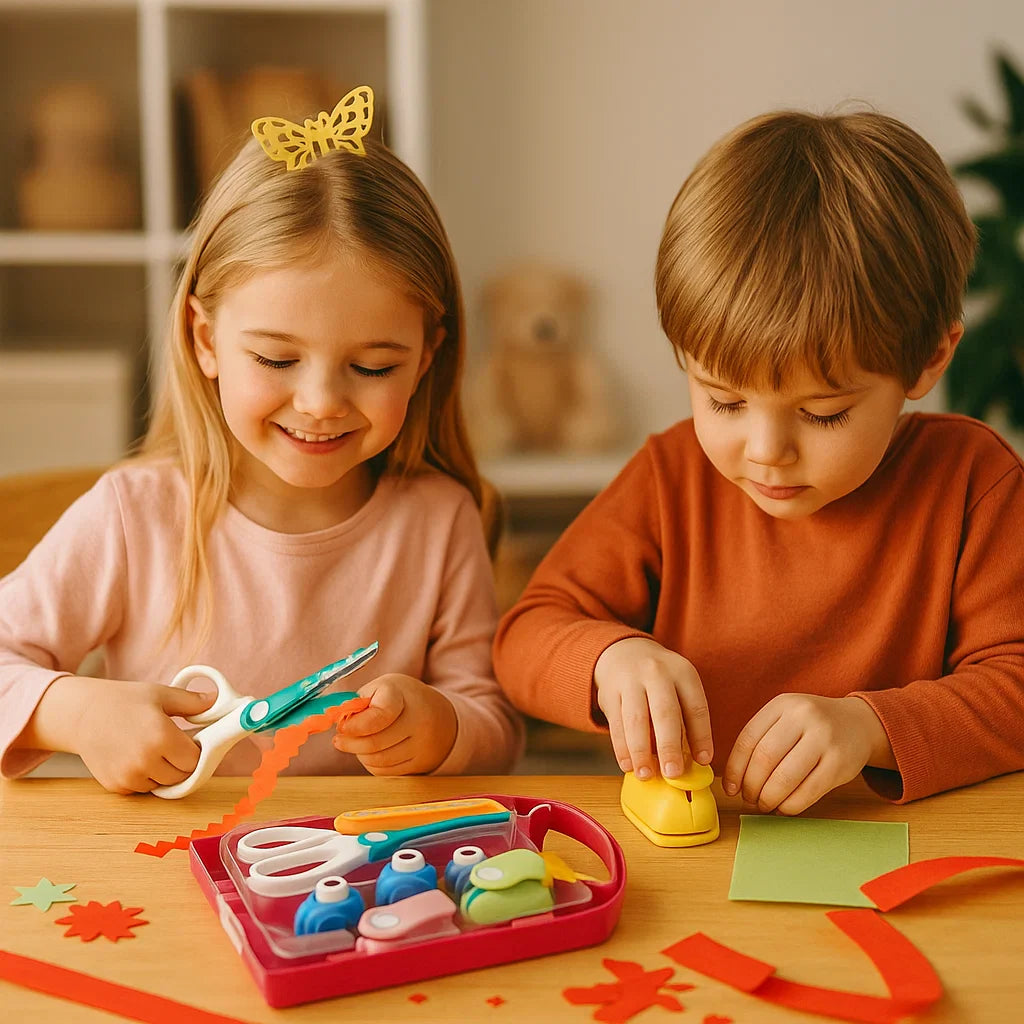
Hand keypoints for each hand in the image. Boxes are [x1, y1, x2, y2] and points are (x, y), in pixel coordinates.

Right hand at [24, 675, 214, 793]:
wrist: (82, 715)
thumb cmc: (123, 700)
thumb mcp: (160, 694)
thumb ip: (192, 702)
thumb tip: (217, 701)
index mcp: (161, 737)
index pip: (195, 760)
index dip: (197, 752)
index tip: (192, 742)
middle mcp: (145, 761)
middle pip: (181, 776)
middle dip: (183, 763)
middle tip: (174, 746)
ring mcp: (128, 776)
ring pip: (163, 785)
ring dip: (165, 772)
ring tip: (155, 750)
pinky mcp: (116, 786)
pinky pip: (143, 788)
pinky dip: (146, 778)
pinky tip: (138, 757)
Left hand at [333, 673, 456, 774]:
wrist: (439, 715)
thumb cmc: (401, 699)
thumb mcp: (382, 688)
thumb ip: (359, 702)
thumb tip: (337, 722)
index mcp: (403, 695)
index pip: (378, 716)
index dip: (355, 726)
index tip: (342, 727)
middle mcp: (418, 720)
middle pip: (374, 743)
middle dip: (350, 743)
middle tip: (340, 740)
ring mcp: (422, 744)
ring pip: (378, 760)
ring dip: (360, 754)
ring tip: (356, 744)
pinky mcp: (421, 763)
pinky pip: (386, 771)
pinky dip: (372, 764)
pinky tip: (370, 753)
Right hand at [593, 637, 712, 780]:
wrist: (622, 651)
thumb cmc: (659, 679)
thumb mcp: (678, 685)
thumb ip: (685, 717)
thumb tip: (693, 760)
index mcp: (682, 672)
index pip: (695, 706)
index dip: (701, 735)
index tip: (704, 761)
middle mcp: (656, 673)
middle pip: (664, 712)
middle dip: (669, 746)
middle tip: (673, 773)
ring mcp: (630, 681)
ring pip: (636, 720)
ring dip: (641, 751)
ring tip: (646, 775)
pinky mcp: (609, 692)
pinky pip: (616, 724)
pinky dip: (621, 747)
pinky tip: (628, 765)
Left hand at [724, 694, 891, 814]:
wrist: (859, 723)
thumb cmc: (811, 727)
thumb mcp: (785, 718)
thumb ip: (761, 739)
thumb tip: (733, 780)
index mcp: (782, 704)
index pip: (748, 739)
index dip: (734, 768)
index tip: (730, 788)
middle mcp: (803, 717)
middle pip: (764, 758)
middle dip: (751, 786)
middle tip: (749, 799)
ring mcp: (824, 739)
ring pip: (785, 778)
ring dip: (769, 798)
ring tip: (764, 804)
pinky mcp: (840, 763)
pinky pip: (808, 792)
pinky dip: (790, 805)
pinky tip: (784, 807)